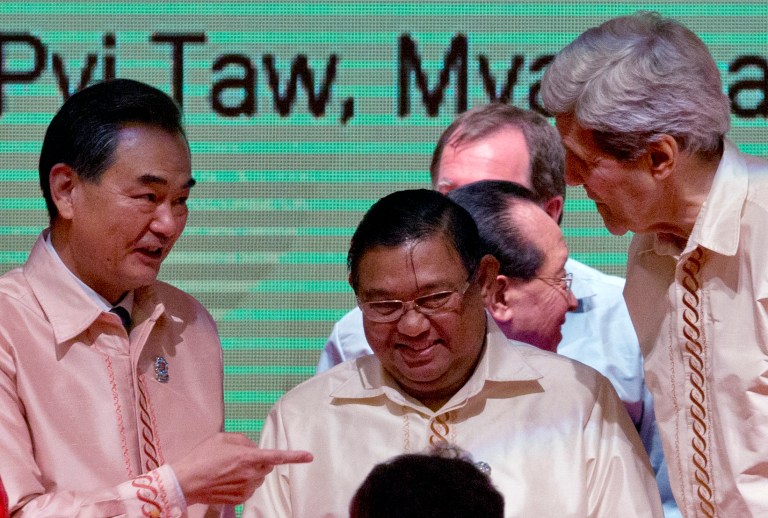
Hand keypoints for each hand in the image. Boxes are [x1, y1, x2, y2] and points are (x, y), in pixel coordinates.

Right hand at [172, 432, 312, 504]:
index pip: (277, 456)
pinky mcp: (240, 499)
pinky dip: (244, 483)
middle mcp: (250, 474)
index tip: (309, 456)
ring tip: (229, 469)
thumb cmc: (202, 456)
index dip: (295, 456)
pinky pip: (250, 488)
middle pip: (267, 466)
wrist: (186, 481)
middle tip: (240, 457)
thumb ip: (243, 440)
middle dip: (260, 460)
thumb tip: (253, 448)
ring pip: (259, 478)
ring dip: (252, 472)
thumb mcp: (223, 438)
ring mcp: (246, 488)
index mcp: (248, 457)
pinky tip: (228, 480)